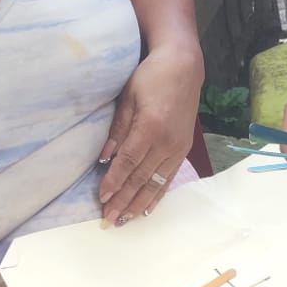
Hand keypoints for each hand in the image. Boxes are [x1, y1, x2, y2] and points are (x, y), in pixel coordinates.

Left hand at [98, 49, 203, 224]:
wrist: (184, 66)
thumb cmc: (151, 77)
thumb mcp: (128, 98)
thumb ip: (117, 129)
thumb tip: (105, 159)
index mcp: (150, 127)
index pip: (128, 162)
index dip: (114, 182)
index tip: (102, 198)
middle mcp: (166, 142)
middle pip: (141, 178)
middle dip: (124, 200)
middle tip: (109, 219)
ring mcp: (177, 147)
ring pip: (156, 182)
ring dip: (139, 203)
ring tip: (125, 220)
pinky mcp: (183, 149)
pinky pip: (169, 178)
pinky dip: (157, 194)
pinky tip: (147, 208)